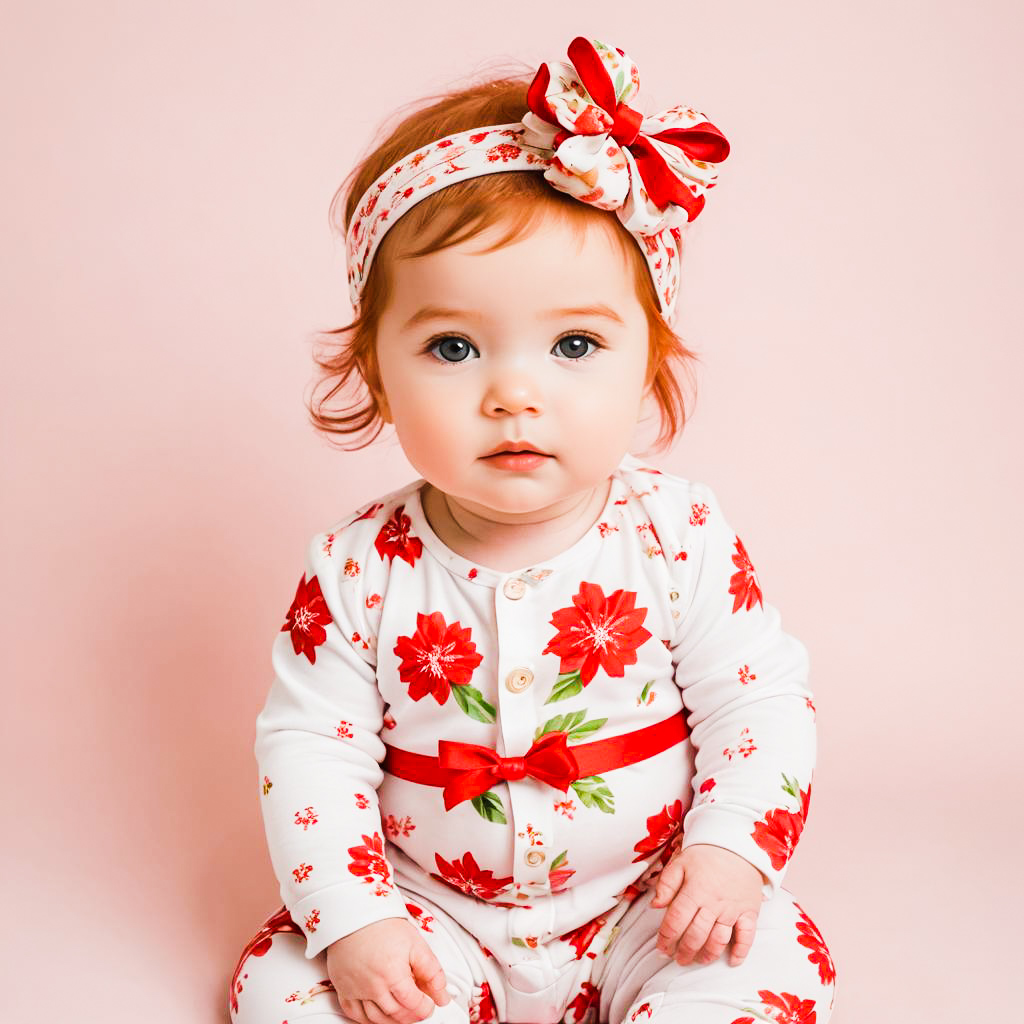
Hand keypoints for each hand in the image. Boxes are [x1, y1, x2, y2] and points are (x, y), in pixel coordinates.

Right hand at [326, 917, 450, 1023]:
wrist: (354, 914)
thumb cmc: (383, 924)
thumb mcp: (416, 944)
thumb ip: (432, 972)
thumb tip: (443, 996)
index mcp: (393, 974)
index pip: (413, 1004)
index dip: (425, 1008)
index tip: (429, 1004)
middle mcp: (373, 986)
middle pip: (396, 1014)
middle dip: (412, 1016)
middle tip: (418, 1009)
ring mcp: (356, 990)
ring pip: (376, 1019)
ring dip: (393, 1021)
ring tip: (403, 1012)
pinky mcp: (343, 989)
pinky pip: (355, 1015)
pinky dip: (368, 1020)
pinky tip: (379, 1013)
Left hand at [649, 843, 765, 967]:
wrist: (737, 844)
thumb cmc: (706, 854)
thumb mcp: (680, 862)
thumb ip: (666, 884)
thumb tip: (655, 905)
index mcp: (694, 890)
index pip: (676, 920)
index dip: (667, 938)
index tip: (662, 948)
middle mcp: (713, 903)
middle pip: (696, 935)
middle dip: (685, 951)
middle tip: (678, 959)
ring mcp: (733, 909)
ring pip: (719, 940)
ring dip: (707, 954)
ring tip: (698, 960)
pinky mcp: (749, 912)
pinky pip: (747, 936)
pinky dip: (741, 951)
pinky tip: (732, 961)